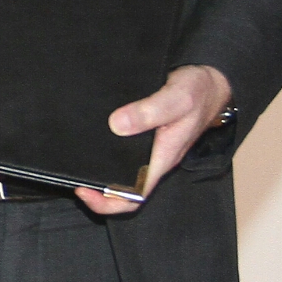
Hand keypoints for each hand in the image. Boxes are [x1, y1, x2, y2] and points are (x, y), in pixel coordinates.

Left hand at [75, 64, 233, 214]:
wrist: (210, 79)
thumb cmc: (198, 91)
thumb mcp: (176, 99)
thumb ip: (149, 112)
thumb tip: (117, 125)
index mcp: (162, 159)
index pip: (135, 196)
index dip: (109, 202)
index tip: (84, 191)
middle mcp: (154, 157)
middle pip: (124, 188)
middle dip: (97, 189)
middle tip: (72, 177)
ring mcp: (149, 147)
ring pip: (121, 168)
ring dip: (99, 170)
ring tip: (75, 161)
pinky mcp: (144, 133)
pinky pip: (122, 149)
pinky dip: (105, 149)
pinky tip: (90, 139)